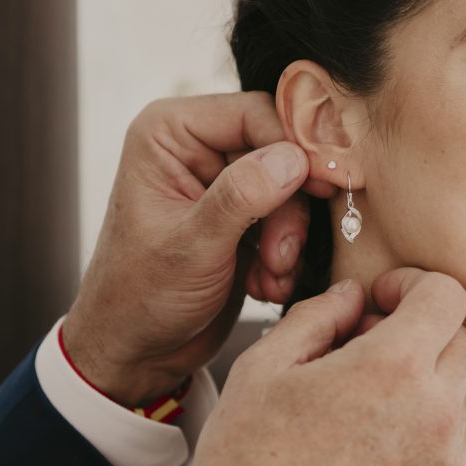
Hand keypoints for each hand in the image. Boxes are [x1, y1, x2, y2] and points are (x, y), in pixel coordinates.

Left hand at [62, 92, 336, 405]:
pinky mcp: (242, 217)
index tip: (327, 184)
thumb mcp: (192, 246)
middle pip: (280, 152)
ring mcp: (222, 183)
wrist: (138, 351)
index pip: (256, 114)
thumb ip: (243, 196)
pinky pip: (288, 220)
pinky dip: (285, 256)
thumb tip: (294, 158)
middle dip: (290, 209)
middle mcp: (196, 148)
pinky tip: (265, 285)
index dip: (298, 147)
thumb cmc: (141, 297)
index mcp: (170, 133)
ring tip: (271, 277)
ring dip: (289, 239)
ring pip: (290, 190)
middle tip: (284, 254)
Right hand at [190, 268, 465, 465]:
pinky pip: (447, 445)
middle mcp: (436, 413)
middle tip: (364, 350)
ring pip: (454, 395)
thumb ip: (319, 315)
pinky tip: (366, 448)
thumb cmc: (250, 458)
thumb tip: (354, 296)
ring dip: (420, 384)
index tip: (381, 300)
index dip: (414, 285)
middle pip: (459, 342)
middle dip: (420, 332)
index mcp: (395, 368)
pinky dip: (420, 431)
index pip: (448, 296)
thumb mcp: (264, 366)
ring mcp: (445, 461)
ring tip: (359, 406)